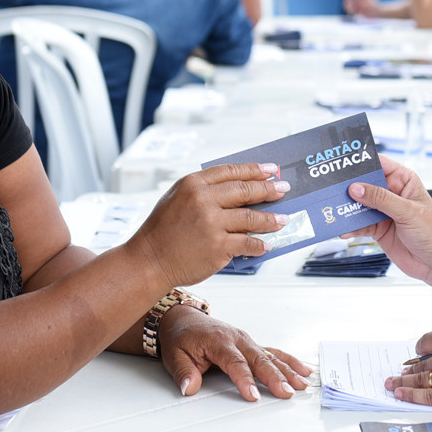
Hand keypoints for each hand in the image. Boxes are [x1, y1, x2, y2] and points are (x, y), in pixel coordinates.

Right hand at [130, 163, 289, 289]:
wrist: (148, 261)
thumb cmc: (162, 230)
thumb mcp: (176, 198)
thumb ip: (204, 190)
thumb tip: (239, 189)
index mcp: (193, 184)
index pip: (231, 172)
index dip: (254, 170)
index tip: (271, 171)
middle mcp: (203, 200)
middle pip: (245, 191)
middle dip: (268, 190)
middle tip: (284, 190)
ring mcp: (211, 224)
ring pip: (251, 218)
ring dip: (271, 219)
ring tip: (283, 219)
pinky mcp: (217, 247)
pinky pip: (247, 243)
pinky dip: (260, 244)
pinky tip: (267, 244)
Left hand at [158, 307, 311, 401]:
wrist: (184, 319)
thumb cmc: (181, 337)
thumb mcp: (174, 356)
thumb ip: (184, 373)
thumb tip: (189, 388)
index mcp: (218, 341)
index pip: (235, 363)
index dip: (245, 380)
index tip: (253, 396)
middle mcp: (237, 339)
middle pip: (259, 359)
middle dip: (274, 377)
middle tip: (286, 392)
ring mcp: (246, 340)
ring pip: (270, 355)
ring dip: (287, 370)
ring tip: (301, 384)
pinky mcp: (251, 344)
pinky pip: (273, 352)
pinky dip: (289, 361)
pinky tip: (302, 370)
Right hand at [344, 156, 431, 283]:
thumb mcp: (408, 212)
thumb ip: (381, 199)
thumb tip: (357, 188)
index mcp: (403, 180)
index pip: (380, 164)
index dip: (362, 161)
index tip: (343, 162)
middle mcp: (391, 193)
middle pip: (364, 184)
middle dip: (348, 186)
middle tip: (331, 187)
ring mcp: (383, 211)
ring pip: (358, 204)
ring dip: (346, 208)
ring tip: (333, 209)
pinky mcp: (377, 228)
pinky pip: (359, 224)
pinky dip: (350, 227)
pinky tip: (344, 229)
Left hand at [384, 330, 431, 413]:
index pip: (427, 341)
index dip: (420, 349)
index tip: (417, 354)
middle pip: (422, 362)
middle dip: (411, 368)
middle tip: (401, 372)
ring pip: (421, 379)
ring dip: (404, 381)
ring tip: (394, 384)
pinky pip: (428, 397)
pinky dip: (411, 395)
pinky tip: (401, 394)